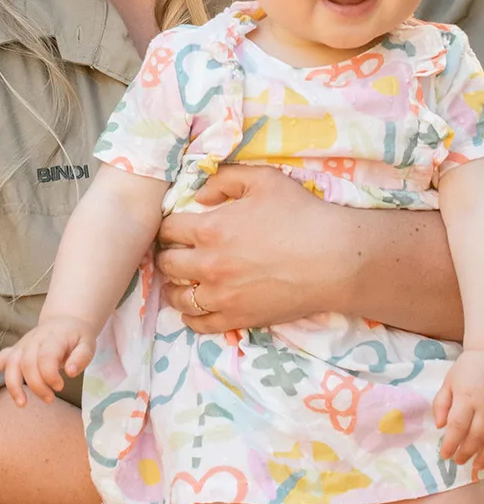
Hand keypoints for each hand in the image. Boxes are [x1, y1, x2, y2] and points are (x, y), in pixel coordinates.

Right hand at [0, 316, 94, 406]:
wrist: (65, 321)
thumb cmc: (77, 337)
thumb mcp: (88, 344)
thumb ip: (81, 357)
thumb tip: (70, 372)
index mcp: (53, 338)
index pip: (45, 357)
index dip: (50, 375)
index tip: (60, 386)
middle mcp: (34, 340)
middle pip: (27, 363)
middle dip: (36, 385)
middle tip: (50, 399)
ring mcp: (23, 344)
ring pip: (12, 363)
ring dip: (13, 384)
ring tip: (22, 404)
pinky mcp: (17, 349)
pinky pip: (1, 357)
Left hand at [157, 165, 339, 331]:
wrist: (337, 259)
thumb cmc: (302, 215)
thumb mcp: (264, 180)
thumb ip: (225, 179)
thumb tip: (201, 195)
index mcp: (210, 229)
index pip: (167, 229)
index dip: (170, 227)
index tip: (178, 228)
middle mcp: (209, 264)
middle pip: (167, 263)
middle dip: (170, 254)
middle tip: (180, 252)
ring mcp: (222, 296)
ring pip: (177, 297)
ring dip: (176, 287)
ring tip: (184, 281)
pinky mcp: (238, 318)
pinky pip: (199, 324)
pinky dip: (192, 316)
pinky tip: (197, 306)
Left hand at [434, 349, 483, 463]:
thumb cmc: (466, 370)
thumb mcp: (448, 382)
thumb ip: (441, 403)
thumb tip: (440, 426)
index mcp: (465, 398)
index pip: (457, 426)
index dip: (451, 443)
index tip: (444, 455)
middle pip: (475, 436)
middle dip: (466, 452)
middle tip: (457, 461)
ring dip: (483, 455)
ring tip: (475, 466)